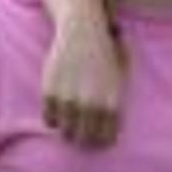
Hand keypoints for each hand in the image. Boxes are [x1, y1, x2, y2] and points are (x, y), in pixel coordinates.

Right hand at [42, 14, 124, 146]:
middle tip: (83, 131)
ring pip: (66, 133)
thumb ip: (117, 103)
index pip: (106, 139)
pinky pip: (49, 120)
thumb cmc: (106, 53)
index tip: (99, 135)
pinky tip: (59, 110)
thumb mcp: (121, 78)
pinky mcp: (51, 93)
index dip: (102, 140)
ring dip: (69, 130)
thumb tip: (111, 129)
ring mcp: (69, 100)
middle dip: (85, 138)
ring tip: (71, 121)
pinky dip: (54, 119)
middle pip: (85, 139)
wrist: (83, 31)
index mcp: (112, 103)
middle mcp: (91, 105)